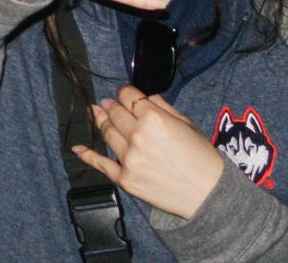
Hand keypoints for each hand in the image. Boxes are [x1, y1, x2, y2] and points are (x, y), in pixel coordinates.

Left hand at [77, 86, 227, 220]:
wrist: (209, 195)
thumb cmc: (202, 158)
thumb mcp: (186, 123)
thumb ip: (161, 106)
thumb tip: (142, 96)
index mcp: (153, 118)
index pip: (127, 95)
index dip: (124, 93)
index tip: (124, 94)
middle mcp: (137, 136)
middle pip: (114, 113)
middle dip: (111, 106)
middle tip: (107, 104)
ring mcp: (129, 158)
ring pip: (106, 133)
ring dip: (101, 121)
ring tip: (97, 114)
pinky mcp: (125, 179)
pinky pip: (101, 164)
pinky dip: (87, 155)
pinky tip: (77, 148)